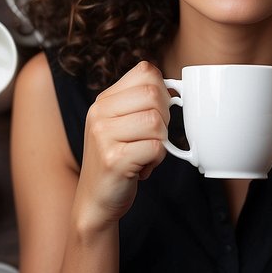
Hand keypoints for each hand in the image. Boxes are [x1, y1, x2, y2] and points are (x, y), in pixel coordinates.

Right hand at [75, 61, 170, 229]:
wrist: (95, 200)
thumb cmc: (117, 160)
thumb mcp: (121, 125)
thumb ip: (140, 104)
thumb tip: (176, 90)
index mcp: (104, 100)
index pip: (145, 72)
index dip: (163, 90)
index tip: (159, 111)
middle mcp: (99, 113)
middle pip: (153, 94)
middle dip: (165, 118)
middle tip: (153, 138)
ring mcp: (103, 136)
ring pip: (156, 122)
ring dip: (160, 142)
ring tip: (145, 154)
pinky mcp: (114, 159)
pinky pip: (155, 147)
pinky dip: (157, 160)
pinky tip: (142, 168)